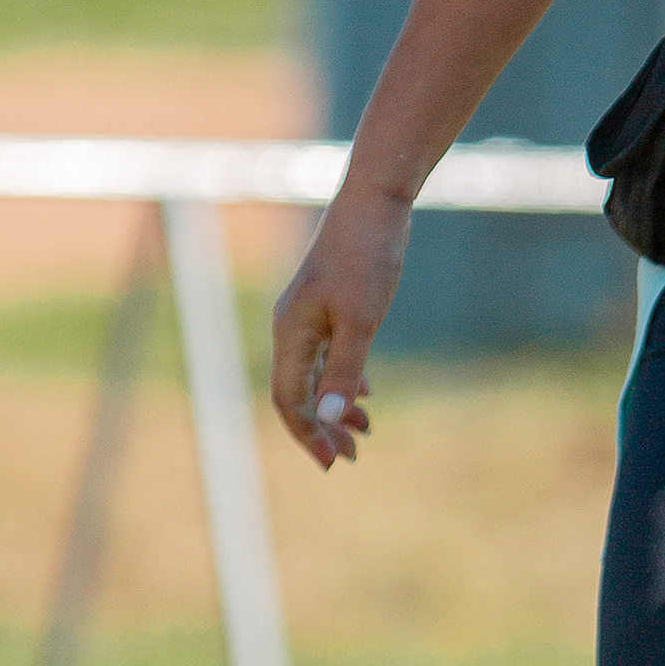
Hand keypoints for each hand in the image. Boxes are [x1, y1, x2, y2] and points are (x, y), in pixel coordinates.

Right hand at [270, 179, 412, 466]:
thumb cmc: (367, 257)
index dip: (309, 434)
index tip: (335, 463)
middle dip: (323, 428)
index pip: (289, 400)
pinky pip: (329, 354)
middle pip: (299, 392)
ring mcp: (310, 315)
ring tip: (366, 433)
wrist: (375, 202)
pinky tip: (365, 394)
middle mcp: (292, 328)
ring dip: (336, 406)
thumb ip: (345, 368)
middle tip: (353, 458)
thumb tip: (331, 417)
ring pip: (315, 374)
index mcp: (291, 334)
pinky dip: (344, 378)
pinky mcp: (331, 304)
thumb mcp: (362, 319)